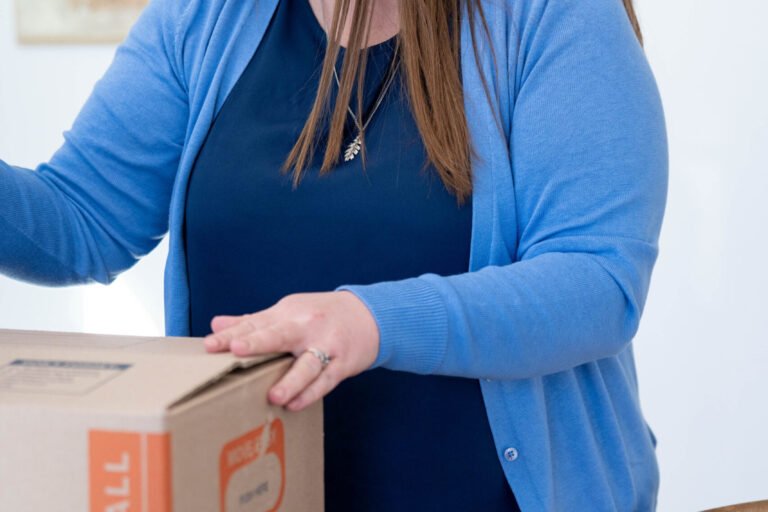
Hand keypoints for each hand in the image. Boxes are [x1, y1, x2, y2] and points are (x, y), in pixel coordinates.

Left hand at [203, 291, 379, 411]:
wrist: (370, 315)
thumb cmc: (321, 315)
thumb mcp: (288, 312)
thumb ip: (254, 321)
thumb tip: (216, 324)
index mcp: (287, 313)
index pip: (256, 323)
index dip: (232, 334)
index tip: (209, 344)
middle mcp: (306, 326)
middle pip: (280, 334)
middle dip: (258, 342)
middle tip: (236, 350)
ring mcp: (326, 344)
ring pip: (307, 363)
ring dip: (291, 380)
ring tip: (273, 396)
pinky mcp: (342, 363)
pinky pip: (326, 380)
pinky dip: (310, 393)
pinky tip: (294, 405)